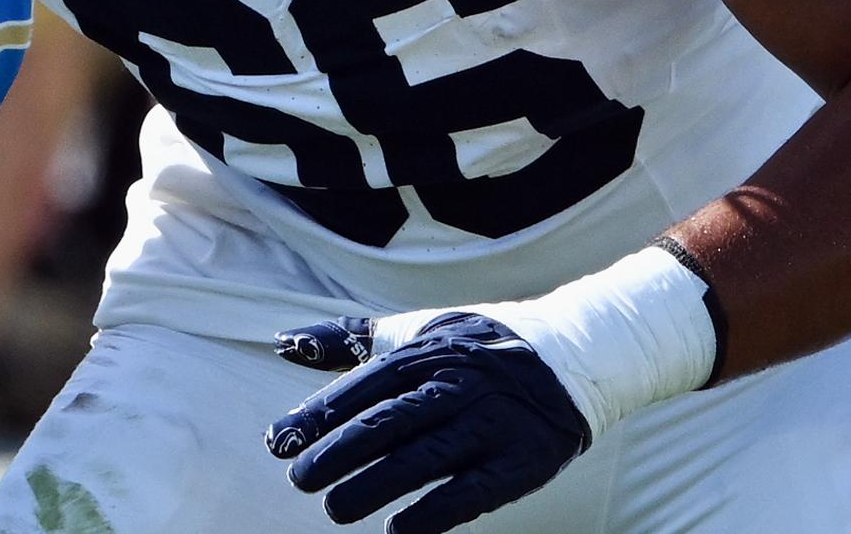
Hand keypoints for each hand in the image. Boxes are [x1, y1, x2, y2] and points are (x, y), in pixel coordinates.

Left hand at [266, 312, 590, 533]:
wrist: (572, 359)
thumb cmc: (476, 351)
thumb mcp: (419, 335)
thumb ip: (353, 343)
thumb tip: (287, 343)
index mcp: (429, 352)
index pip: (364, 385)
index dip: (319, 414)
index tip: (278, 441)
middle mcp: (458, 384)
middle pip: (389, 421)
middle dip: (338, 451)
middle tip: (299, 478)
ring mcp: (491, 423)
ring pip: (424, 457)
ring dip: (375, 485)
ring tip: (333, 508)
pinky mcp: (521, 462)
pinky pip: (474, 491)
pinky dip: (435, 512)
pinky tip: (398, 531)